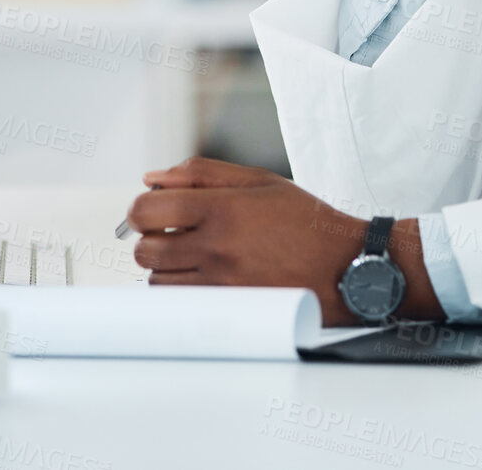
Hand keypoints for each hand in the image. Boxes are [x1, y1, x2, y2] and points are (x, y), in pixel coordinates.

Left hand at [128, 157, 443, 325]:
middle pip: (143, 250)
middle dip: (151, 238)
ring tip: (194, 255)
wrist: (342, 265)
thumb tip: (153, 177)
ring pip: (157, 281)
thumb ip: (202, 173)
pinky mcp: (227, 308)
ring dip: (165, 266)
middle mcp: (216, 248)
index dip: (139, 210)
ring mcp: (220, 283)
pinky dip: (180, 289)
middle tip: (174, 232)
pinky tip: (202, 276)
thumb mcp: (259, 181)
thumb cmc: (305, 221)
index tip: (153, 210)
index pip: (145, 211)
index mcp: (221, 209)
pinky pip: (180, 303)